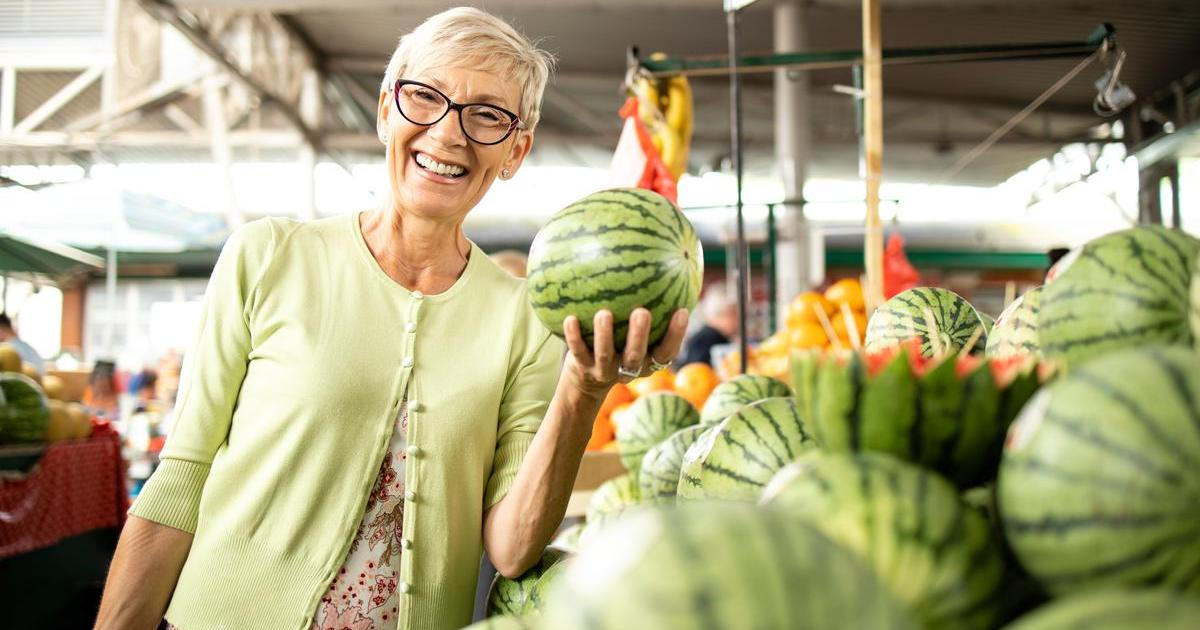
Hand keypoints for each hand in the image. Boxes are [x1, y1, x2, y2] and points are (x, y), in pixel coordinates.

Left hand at [562, 307, 689, 399]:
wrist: (587, 379)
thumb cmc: (620, 344)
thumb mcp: (636, 335)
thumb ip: (651, 312)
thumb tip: (666, 271)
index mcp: (648, 361)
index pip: (668, 351)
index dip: (676, 334)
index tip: (681, 311)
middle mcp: (628, 368)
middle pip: (636, 355)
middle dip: (639, 335)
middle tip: (642, 312)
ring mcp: (604, 370)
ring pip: (605, 354)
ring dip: (605, 334)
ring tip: (604, 313)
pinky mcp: (582, 368)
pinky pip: (578, 351)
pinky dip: (574, 336)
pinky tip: (571, 318)